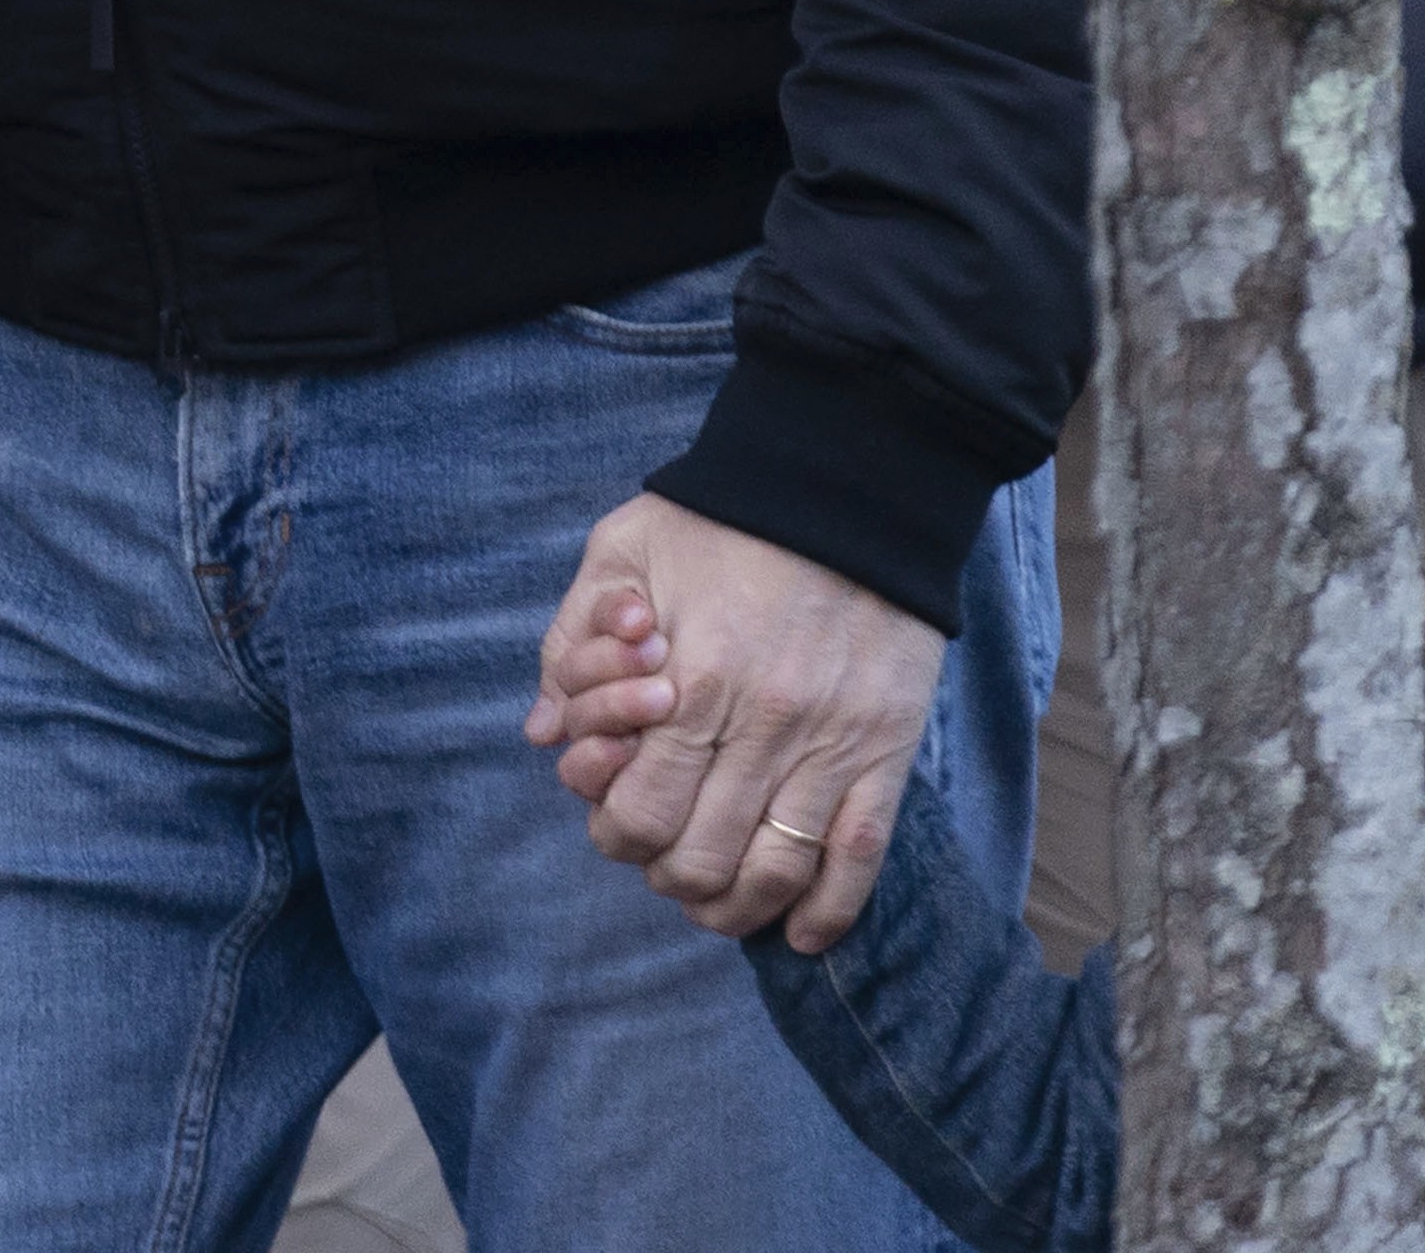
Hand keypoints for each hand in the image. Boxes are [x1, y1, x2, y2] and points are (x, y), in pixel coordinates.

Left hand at [526, 492, 940, 954]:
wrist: (848, 492)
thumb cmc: (722, 517)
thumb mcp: (622, 550)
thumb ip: (571, 641)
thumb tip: (540, 729)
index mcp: (688, 682)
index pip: (638, 813)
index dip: (618, 836)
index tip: (619, 824)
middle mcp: (758, 727)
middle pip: (701, 857)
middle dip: (670, 876)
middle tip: (664, 864)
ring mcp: (828, 746)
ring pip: (775, 873)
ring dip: (737, 907)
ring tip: (717, 902)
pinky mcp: (885, 753)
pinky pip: (857, 858)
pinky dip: (826, 911)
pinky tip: (800, 933)